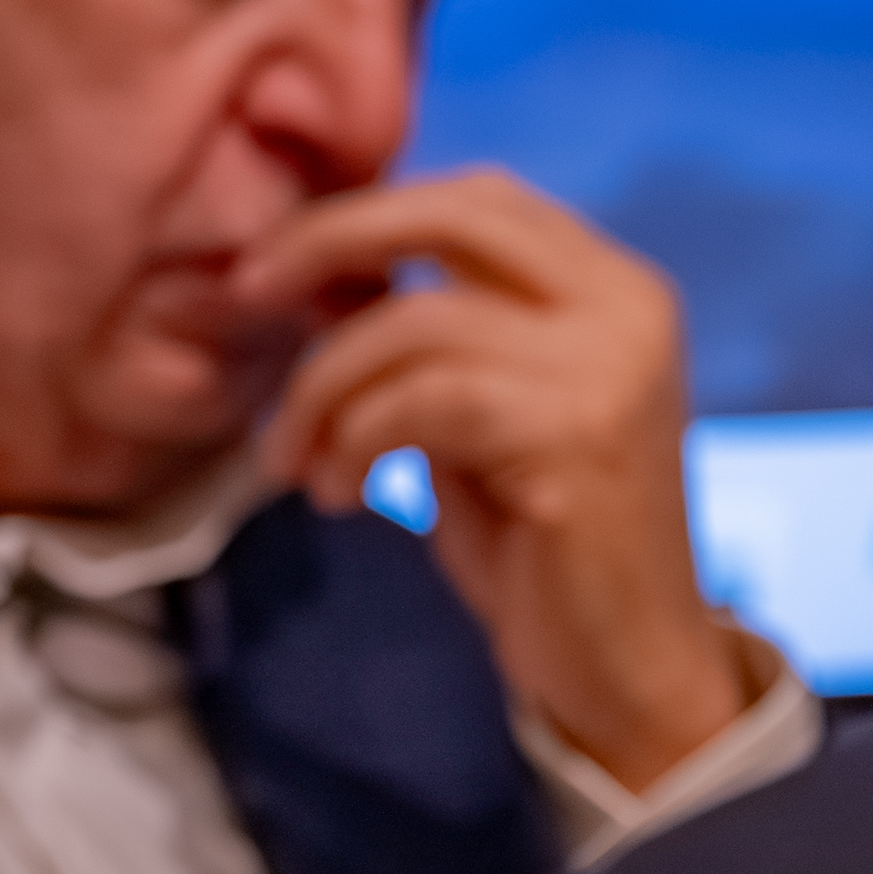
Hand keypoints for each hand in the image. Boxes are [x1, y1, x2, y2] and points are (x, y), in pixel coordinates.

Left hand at [236, 170, 753, 794]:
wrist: (627, 673)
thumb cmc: (542, 550)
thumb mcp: (475, 417)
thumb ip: (427, 339)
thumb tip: (311, 274)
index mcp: (614, 289)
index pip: (476, 200)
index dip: (365, 215)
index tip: (274, 268)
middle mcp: (626, 308)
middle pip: (452, 218)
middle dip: (328, 241)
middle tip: (246, 294)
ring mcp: (611, 368)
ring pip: (415, 325)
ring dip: (323, 390)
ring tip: (296, 461)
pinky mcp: (577, 438)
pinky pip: (420, 403)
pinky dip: (353, 440)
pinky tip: (341, 493)